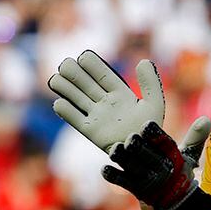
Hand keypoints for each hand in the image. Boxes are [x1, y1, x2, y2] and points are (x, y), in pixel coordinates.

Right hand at [48, 50, 164, 151]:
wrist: (144, 153)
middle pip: (86, 84)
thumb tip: (143, 61)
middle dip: (75, 73)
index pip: (103, 75)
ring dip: (66, 88)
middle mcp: (106, 102)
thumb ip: (150, 82)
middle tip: (65, 64)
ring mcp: (97, 116)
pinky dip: (67, 112)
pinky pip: (76, 119)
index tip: (83, 56)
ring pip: (78, 98)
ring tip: (55, 79)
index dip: (93, 65)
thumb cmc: (151, 129)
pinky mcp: (91, 131)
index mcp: (120, 93)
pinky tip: (59, 103)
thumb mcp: (155, 103)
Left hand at [102, 117, 210, 209]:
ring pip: (133, 167)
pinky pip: (123, 182)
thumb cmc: (180, 169)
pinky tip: (105, 169)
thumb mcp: (190, 153)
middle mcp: (161, 169)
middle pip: (148, 156)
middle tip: (131, 137)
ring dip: (123, 158)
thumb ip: (195, 136)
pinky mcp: (136, 189)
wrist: (178, 199)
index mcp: (173, 157)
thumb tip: (206, 119)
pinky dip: (114, 176)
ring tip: (115, 149)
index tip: (147, 126)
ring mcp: (148, 180)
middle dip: (139, 147)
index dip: (155, 135)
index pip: (164, 144)